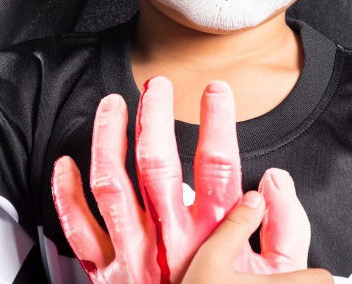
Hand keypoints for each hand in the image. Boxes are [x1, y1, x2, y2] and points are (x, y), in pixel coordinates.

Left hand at [51, 77, 311, 282]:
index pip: (218, 165)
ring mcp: (134, 256)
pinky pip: (76, 230)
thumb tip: (276, 180)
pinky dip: (65, 194)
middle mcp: (171, 240)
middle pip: (157, 165)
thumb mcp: (280, 276)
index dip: (217, 122)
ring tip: (112, 105)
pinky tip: (65, 162)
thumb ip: (286, 227)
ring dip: (108, 139)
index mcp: (215, 234)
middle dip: (155, 118)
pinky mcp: (106, 274)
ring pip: (112, 185)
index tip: (216, 90)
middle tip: (156, 87)